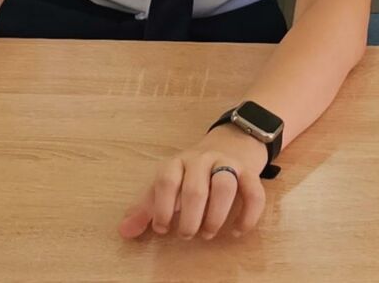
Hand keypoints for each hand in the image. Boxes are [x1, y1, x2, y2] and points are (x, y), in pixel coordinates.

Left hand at [119, 124, 267, 240]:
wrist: (230, 143)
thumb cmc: (191, 173)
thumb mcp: (167, 184)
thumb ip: (146, 207)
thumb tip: (124, 231)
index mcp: (178, 162)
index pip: (166, 180)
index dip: (161, 207)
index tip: (161, 228)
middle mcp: (202, 159)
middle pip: (195, 188)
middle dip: (189, 219)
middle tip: (186, 234)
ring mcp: (227, 164)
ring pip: (224, 186)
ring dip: (215, 216)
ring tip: (208, 232)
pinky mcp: (250, 172)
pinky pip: (254, 192)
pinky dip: (248, 215)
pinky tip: (237, 231)